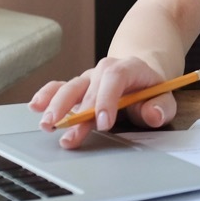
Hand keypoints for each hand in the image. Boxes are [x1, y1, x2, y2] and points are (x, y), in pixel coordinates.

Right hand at [29, 57, 173, 148]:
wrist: (141, 75)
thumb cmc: (150, 91)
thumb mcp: (164, 98)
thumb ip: (161, 107)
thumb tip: (152, 114)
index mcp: (128, 68)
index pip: (115, 78)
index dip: (107, 99)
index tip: (103, 123)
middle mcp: (104, 71)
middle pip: (88, 85)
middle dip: (77, 111)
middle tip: (68, 132)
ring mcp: (88, 79)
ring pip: (70, 87)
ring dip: (56, 105)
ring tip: (47, 124)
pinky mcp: (77, 88)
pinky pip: (59, 87)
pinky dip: (46, 96)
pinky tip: (35, 106)